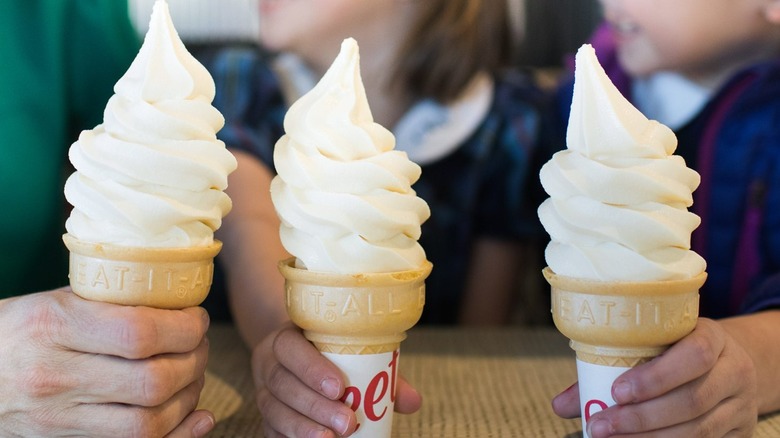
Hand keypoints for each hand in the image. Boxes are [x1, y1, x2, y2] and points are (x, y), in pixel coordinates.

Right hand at [0, 288, 213, 436]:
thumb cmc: (22, 330)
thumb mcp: (58, 301)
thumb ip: (114, 302)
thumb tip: (182, 304)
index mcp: (54, 326)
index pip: (140, 333)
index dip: (185, 328)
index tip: (196, 319)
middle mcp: (55, 376)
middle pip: (153, 381)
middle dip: (194, 361)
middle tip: (199, 345)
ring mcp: (58, 418)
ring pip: (149, 422)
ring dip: (188, 397)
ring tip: (192, 374)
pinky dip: (179, 434)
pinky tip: (197, 416)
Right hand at [252, 322, 422, 436]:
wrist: (295, 356)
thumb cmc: (331, 352)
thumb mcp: (353, 352)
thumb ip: (382, 373)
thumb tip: (413, 401)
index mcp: (287, 338)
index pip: (290, 348)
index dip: (312, 369)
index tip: (340, 388)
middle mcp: (268, 363)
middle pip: (283, 384)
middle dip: (315, 406)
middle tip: (347, 423)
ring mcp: (263, 391)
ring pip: (274, 410)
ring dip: (303, 428)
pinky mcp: (265, 416)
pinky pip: (271, 430)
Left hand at [552, 318, 757, 436]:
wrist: (728, 364)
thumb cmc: (674, 352)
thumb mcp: (652, 345)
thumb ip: (606, 368)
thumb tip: (560, 405)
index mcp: (712, 337)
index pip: (694, 355)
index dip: (656, 376)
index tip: (616, 391)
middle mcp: (735, 370)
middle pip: (692, 400)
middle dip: (642, 418)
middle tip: (600, 427)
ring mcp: (741, 405)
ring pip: (699, 430)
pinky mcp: (741, 433)